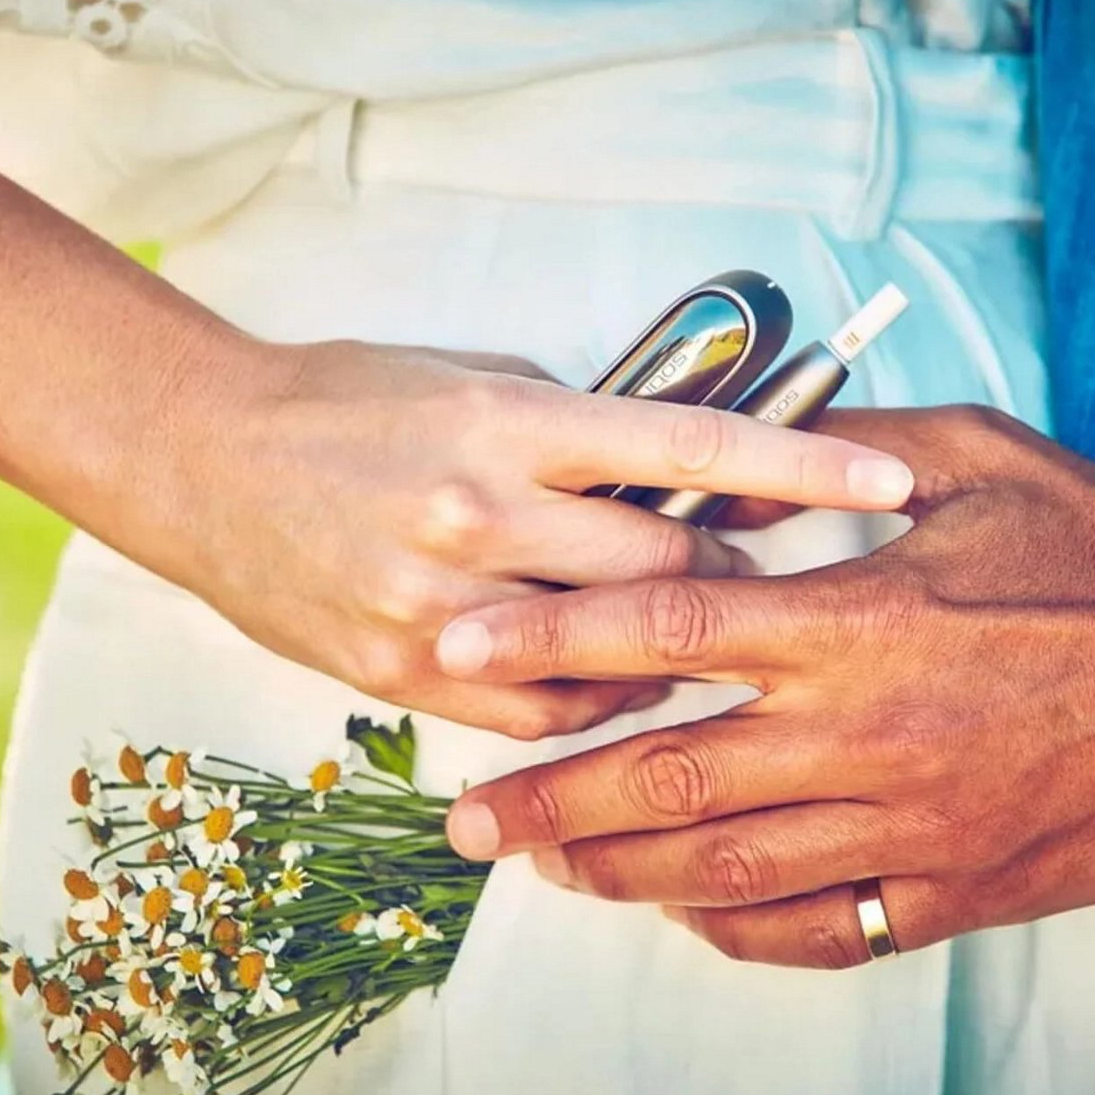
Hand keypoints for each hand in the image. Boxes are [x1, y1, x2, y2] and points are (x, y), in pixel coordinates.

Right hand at [150, 340, 911, 737]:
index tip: (888, 483)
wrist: (206, 462)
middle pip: (665, 573)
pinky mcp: (402, 676)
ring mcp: (441, 606)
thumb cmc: (344, 401)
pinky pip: (539, 718)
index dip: (801, 468)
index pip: (689, 447)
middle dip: (727, 584)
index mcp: (508, 423)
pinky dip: (589, 703)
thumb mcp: (467, 376)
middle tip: (752, 583)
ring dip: (661, 652)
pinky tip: (591, 677)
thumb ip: (571, 425)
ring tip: (668, 632)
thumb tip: (669, 467)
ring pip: (610, 661)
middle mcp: (481, 514)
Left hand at [434, 405, 1094, 963]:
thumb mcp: (979, 459)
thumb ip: (847, 450)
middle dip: (547, 797)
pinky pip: (818, 927)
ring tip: (547, 862)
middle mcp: (858, 729)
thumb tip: (736, 455)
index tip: (460, 652)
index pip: (661, 623)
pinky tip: (683, 908)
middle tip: (467, 816)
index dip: (547, 637)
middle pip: (664, 773)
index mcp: (853, 618)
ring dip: (617, 869)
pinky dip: (735, 925)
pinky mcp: (950, 887)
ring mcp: (902, 822)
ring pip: (722, 864)